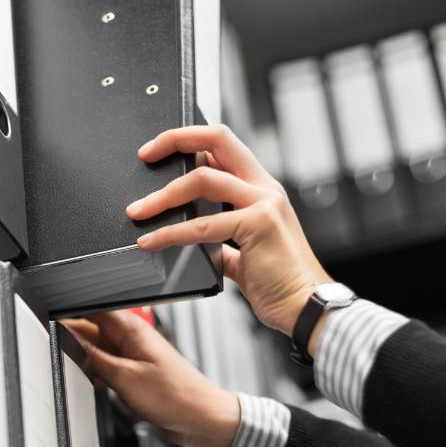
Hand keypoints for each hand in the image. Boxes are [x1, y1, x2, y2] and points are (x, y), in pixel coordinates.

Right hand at [61, 312, 241, 446]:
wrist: (200, 419)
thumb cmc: (176, 396)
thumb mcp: (124, 377)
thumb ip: (91, 357)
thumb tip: (65, 338)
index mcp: (130, 327)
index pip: (89, 307)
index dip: (65, 312)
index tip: (47, 323)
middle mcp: (130, 336)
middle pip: (88, 328)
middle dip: (71, 340)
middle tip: (62, 357)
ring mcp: (131, 354)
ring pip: (94, 348)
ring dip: (84, 359)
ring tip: (86, 374)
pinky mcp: (133, 370)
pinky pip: (105, 364)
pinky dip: (95, 372)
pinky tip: (96, 383)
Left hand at [130, 125, 331, 351]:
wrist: (308, 307)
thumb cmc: (283, 284)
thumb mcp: (249, 254)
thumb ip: (227, 244)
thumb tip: (200, 246)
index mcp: (262, 190)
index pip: (224, 147)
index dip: (190, 140)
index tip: (159, 150)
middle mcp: (265, 189)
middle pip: (217, 141)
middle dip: (175, 139)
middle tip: (145, 155)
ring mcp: (264, 204)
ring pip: (202, 180)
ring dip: (162, 196)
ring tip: (138, 212)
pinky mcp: (258, 226)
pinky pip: (203, 225)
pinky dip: (170, 233)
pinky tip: (152, 242)